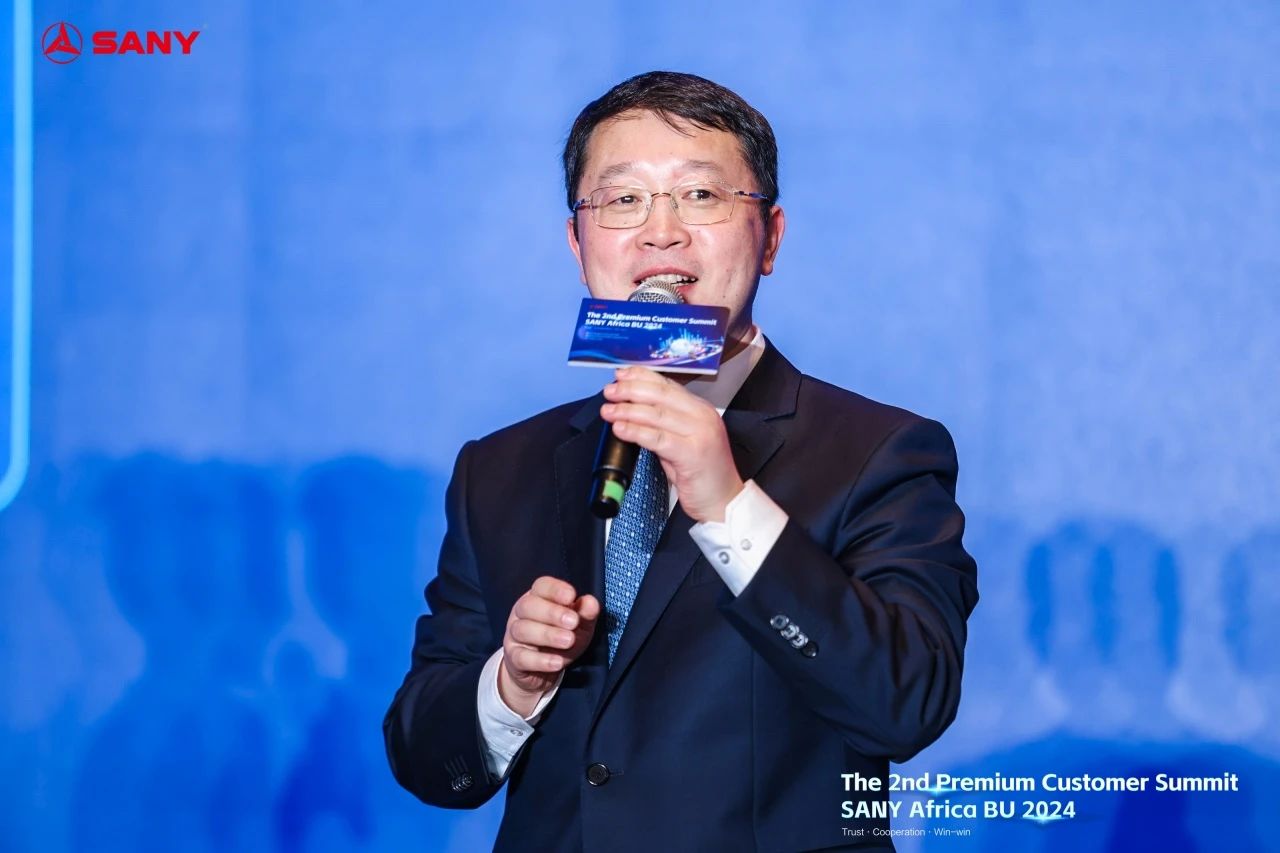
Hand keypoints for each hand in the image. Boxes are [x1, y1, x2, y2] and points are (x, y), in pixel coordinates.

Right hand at [499, 576, 599, 716]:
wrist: (542, 672)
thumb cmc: (561, 641)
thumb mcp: (579, 627)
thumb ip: (586, 614)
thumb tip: (591, 602)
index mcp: (538, 598)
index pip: (541, 586)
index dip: (555, 589)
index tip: (572, 596)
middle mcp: (522, 613)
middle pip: (528, 605)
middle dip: (552, 612)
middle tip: (573, 622)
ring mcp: (514, 636)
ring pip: (522, 630)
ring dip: (548, 635)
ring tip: (569, 641)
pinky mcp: (513, 658)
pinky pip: (522, 657)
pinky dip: (540, 660)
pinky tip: (557, 662)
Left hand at [599, 366, 744, 522]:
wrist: (724, 502)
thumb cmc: (703, 475)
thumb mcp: (682, 442)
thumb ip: (663, 425)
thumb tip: (632, 411)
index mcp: (700, 410)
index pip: (668, 385)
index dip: (641, 377)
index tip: (621, 375)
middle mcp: (702, 417)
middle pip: (661, 395)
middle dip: (631, 390)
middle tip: (610, 392)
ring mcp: (700, 434)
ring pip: (657, 414)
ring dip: (628, 410)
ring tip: (609, 410)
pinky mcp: (693, 454)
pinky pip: (659, 439)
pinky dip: (636, 432)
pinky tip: (621, 429)